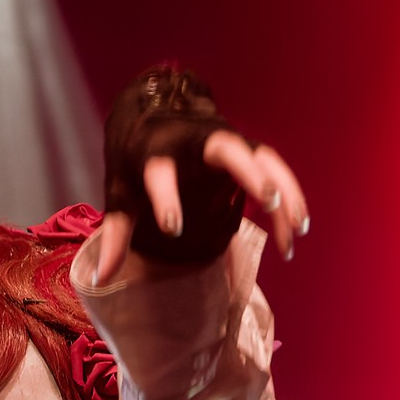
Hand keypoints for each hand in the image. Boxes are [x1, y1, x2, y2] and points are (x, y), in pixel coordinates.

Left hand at [96, 66, 307, 285]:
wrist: (154, 121)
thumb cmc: (134, 164)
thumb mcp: (121, 194)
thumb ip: (116, 232)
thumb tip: (101, 278)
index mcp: (157, 149)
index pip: (160, 170)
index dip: (165, 197)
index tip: (173, 228)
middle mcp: (196, 138)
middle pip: (226, 146)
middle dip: (247, 170)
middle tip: (266, 200)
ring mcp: (227, 140)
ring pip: (262, 157)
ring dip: (283, 189)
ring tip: (297, 230)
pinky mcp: (247, 150)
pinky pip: (274, 170)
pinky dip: (289, 197)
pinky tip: (296, 230)